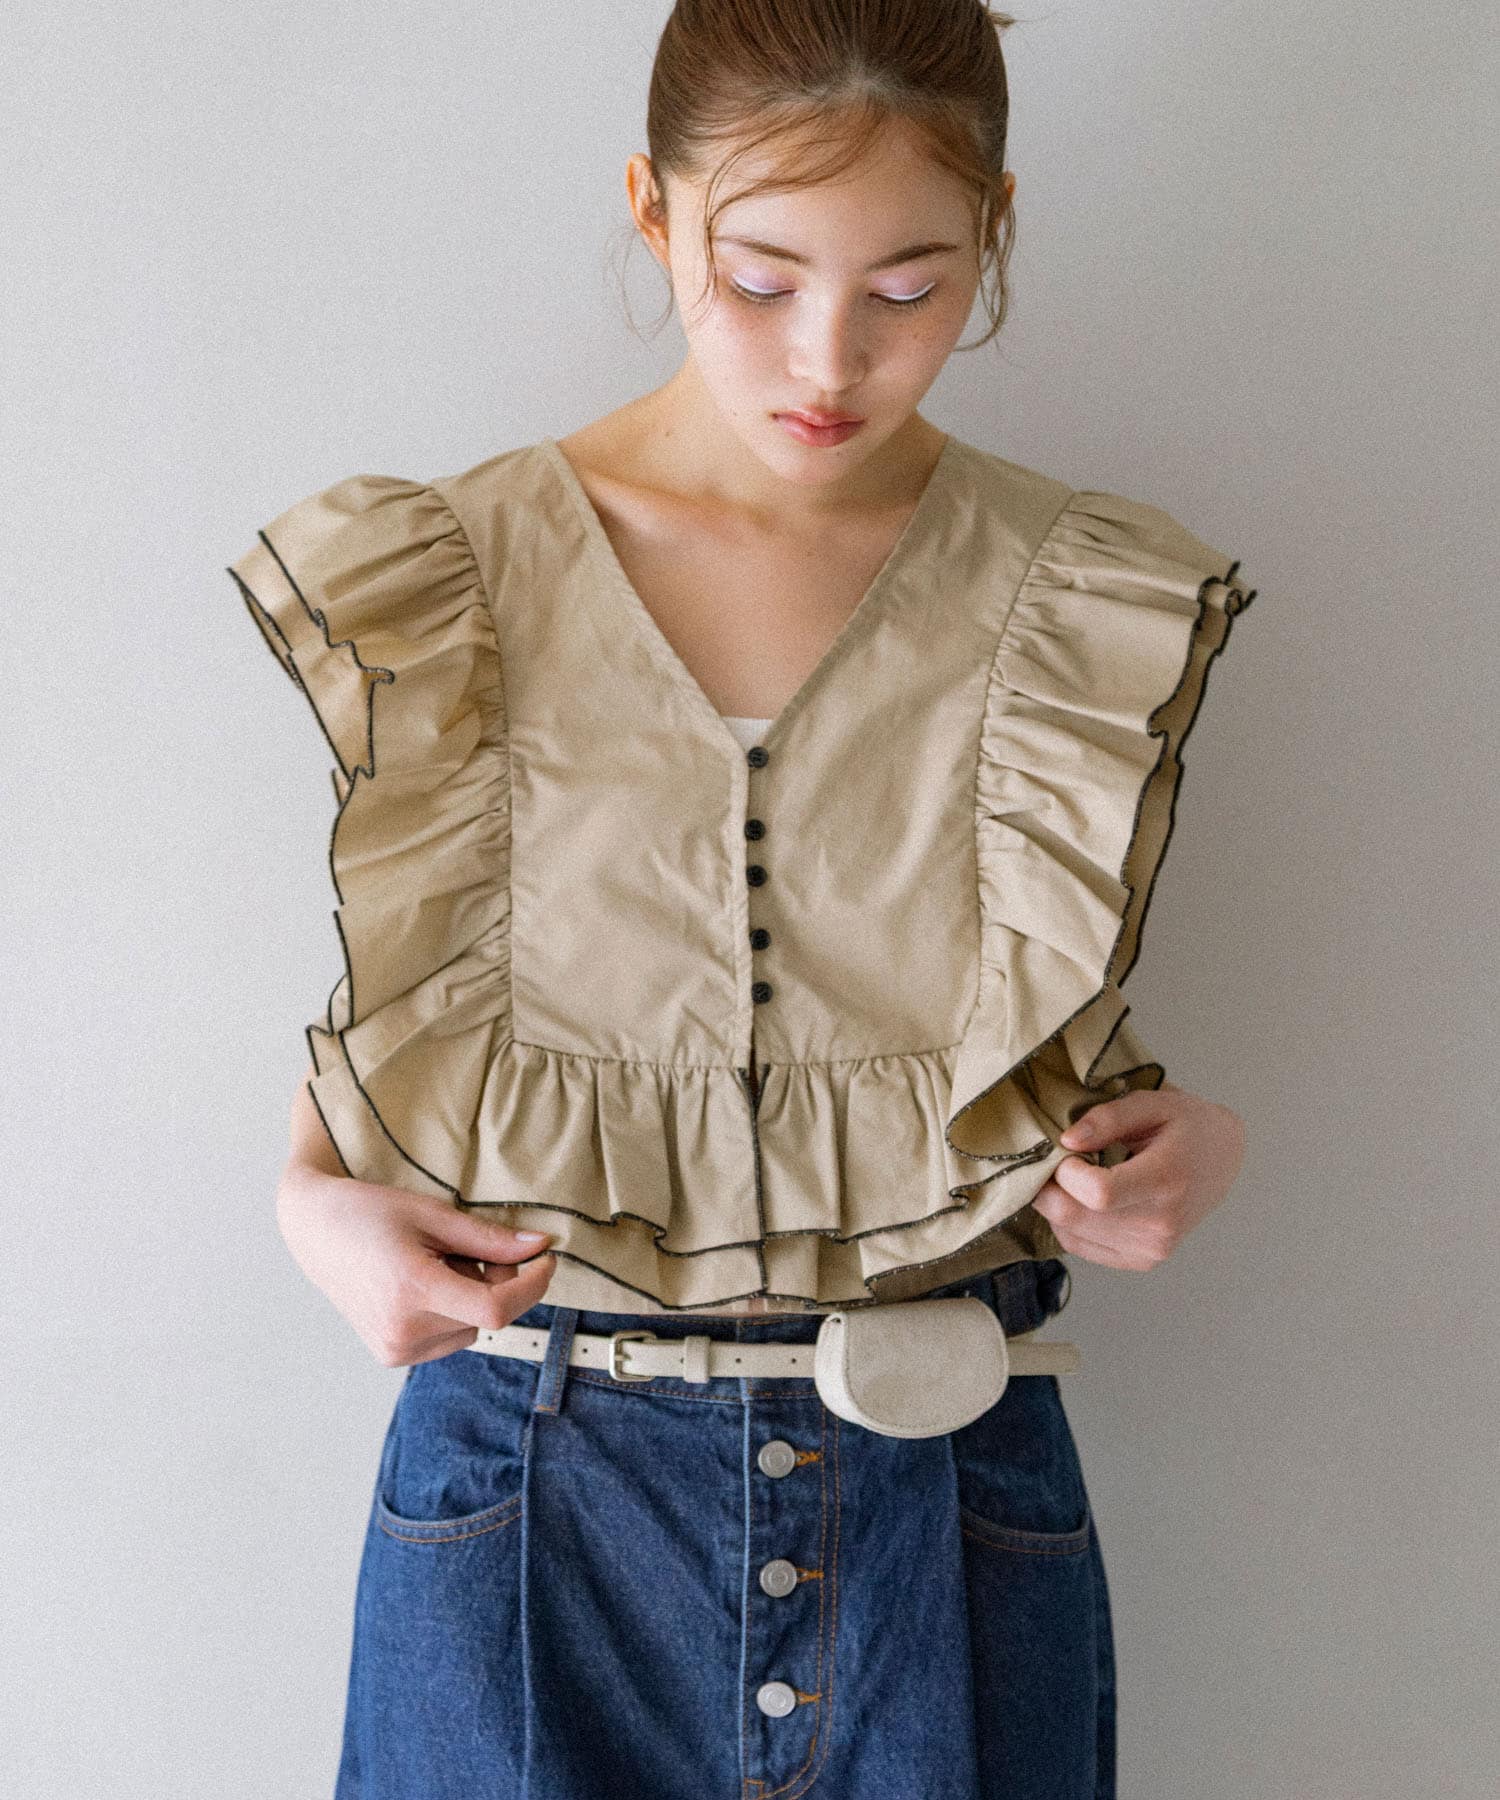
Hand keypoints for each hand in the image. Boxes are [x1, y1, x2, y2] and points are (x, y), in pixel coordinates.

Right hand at [275, 1168, 559, 1365]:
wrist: (314, 1230)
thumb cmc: (371, 1212)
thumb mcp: (433, 1215)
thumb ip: (489, 1238)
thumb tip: (541, 1247)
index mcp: (412, 1291)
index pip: (496, 1308)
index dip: (533, 1285)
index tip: (546, 1259)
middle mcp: (402, 1331)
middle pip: (487, 1315)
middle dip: (496, 1279)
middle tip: (464, 1245)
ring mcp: (395, 1349)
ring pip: (472, 1328)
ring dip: (471, 1295)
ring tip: (431, 1262)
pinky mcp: (392, 1356)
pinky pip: (450, 1337)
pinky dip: (451, 1311)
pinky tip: (420, 1284)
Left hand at [1028, 1082, 1244, 1271]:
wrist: (1222, 1159)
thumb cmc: (1187, 1125)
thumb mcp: (1152, 1103)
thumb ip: (1108, 1118)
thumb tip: (1067, 1140)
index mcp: (1166, 1181)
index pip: (1098, 1193)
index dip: (1066, 1172)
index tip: (1065, 1149)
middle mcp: (1160, 1224)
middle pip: (1075, 1217)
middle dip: (1047, 1186)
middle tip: (1053, 1160)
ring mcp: (1152, 1248)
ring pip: (1070, 1233)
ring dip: (1055, 1203)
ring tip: (1071, 1176)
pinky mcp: (1142, 1260)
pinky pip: (1079, 1246)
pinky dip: (1067, 1222)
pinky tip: (1079, 1198)